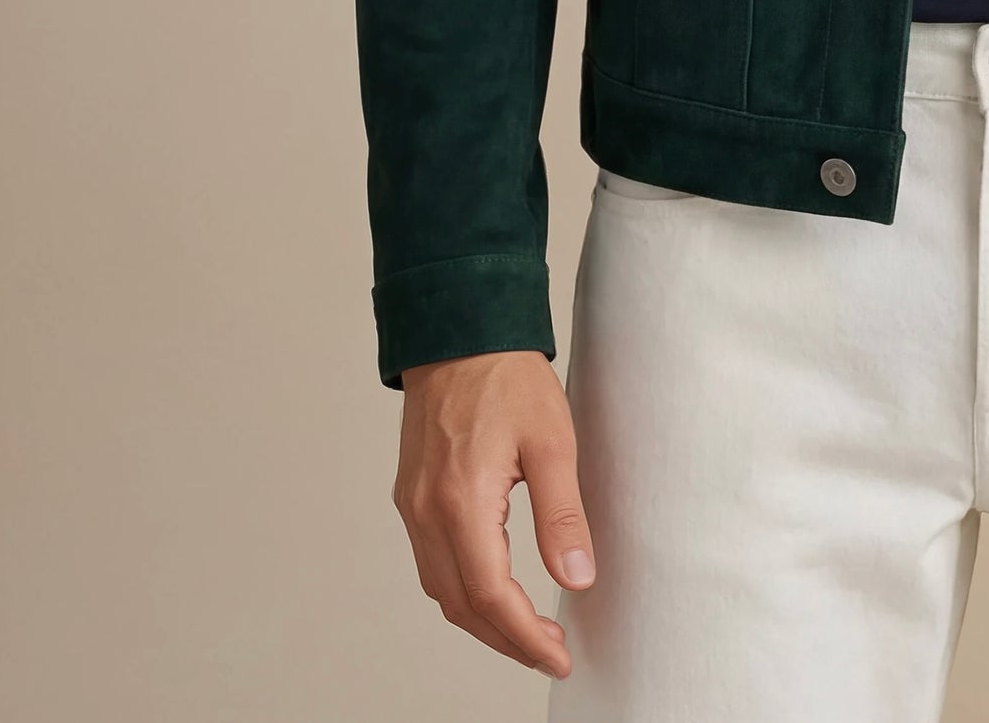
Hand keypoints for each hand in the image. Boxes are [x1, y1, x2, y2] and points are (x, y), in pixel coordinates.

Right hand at [392, 349, 595, 678]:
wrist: (460, 330)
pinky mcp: (412, 495)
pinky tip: (493, 589)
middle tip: (549, 651)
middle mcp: (426, 512)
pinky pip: (432, 563)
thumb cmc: (507, 376)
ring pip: (441, 590)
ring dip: (482, 620)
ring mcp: (413, 506)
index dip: (526, 638)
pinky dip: (462, 589)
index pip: (491, 597)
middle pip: (461, 605)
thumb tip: (576, 580)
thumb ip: (562, 516)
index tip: (559, 657)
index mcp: (461, 502)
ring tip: (526, 631)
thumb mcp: (552, 441)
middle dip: (506, 640)